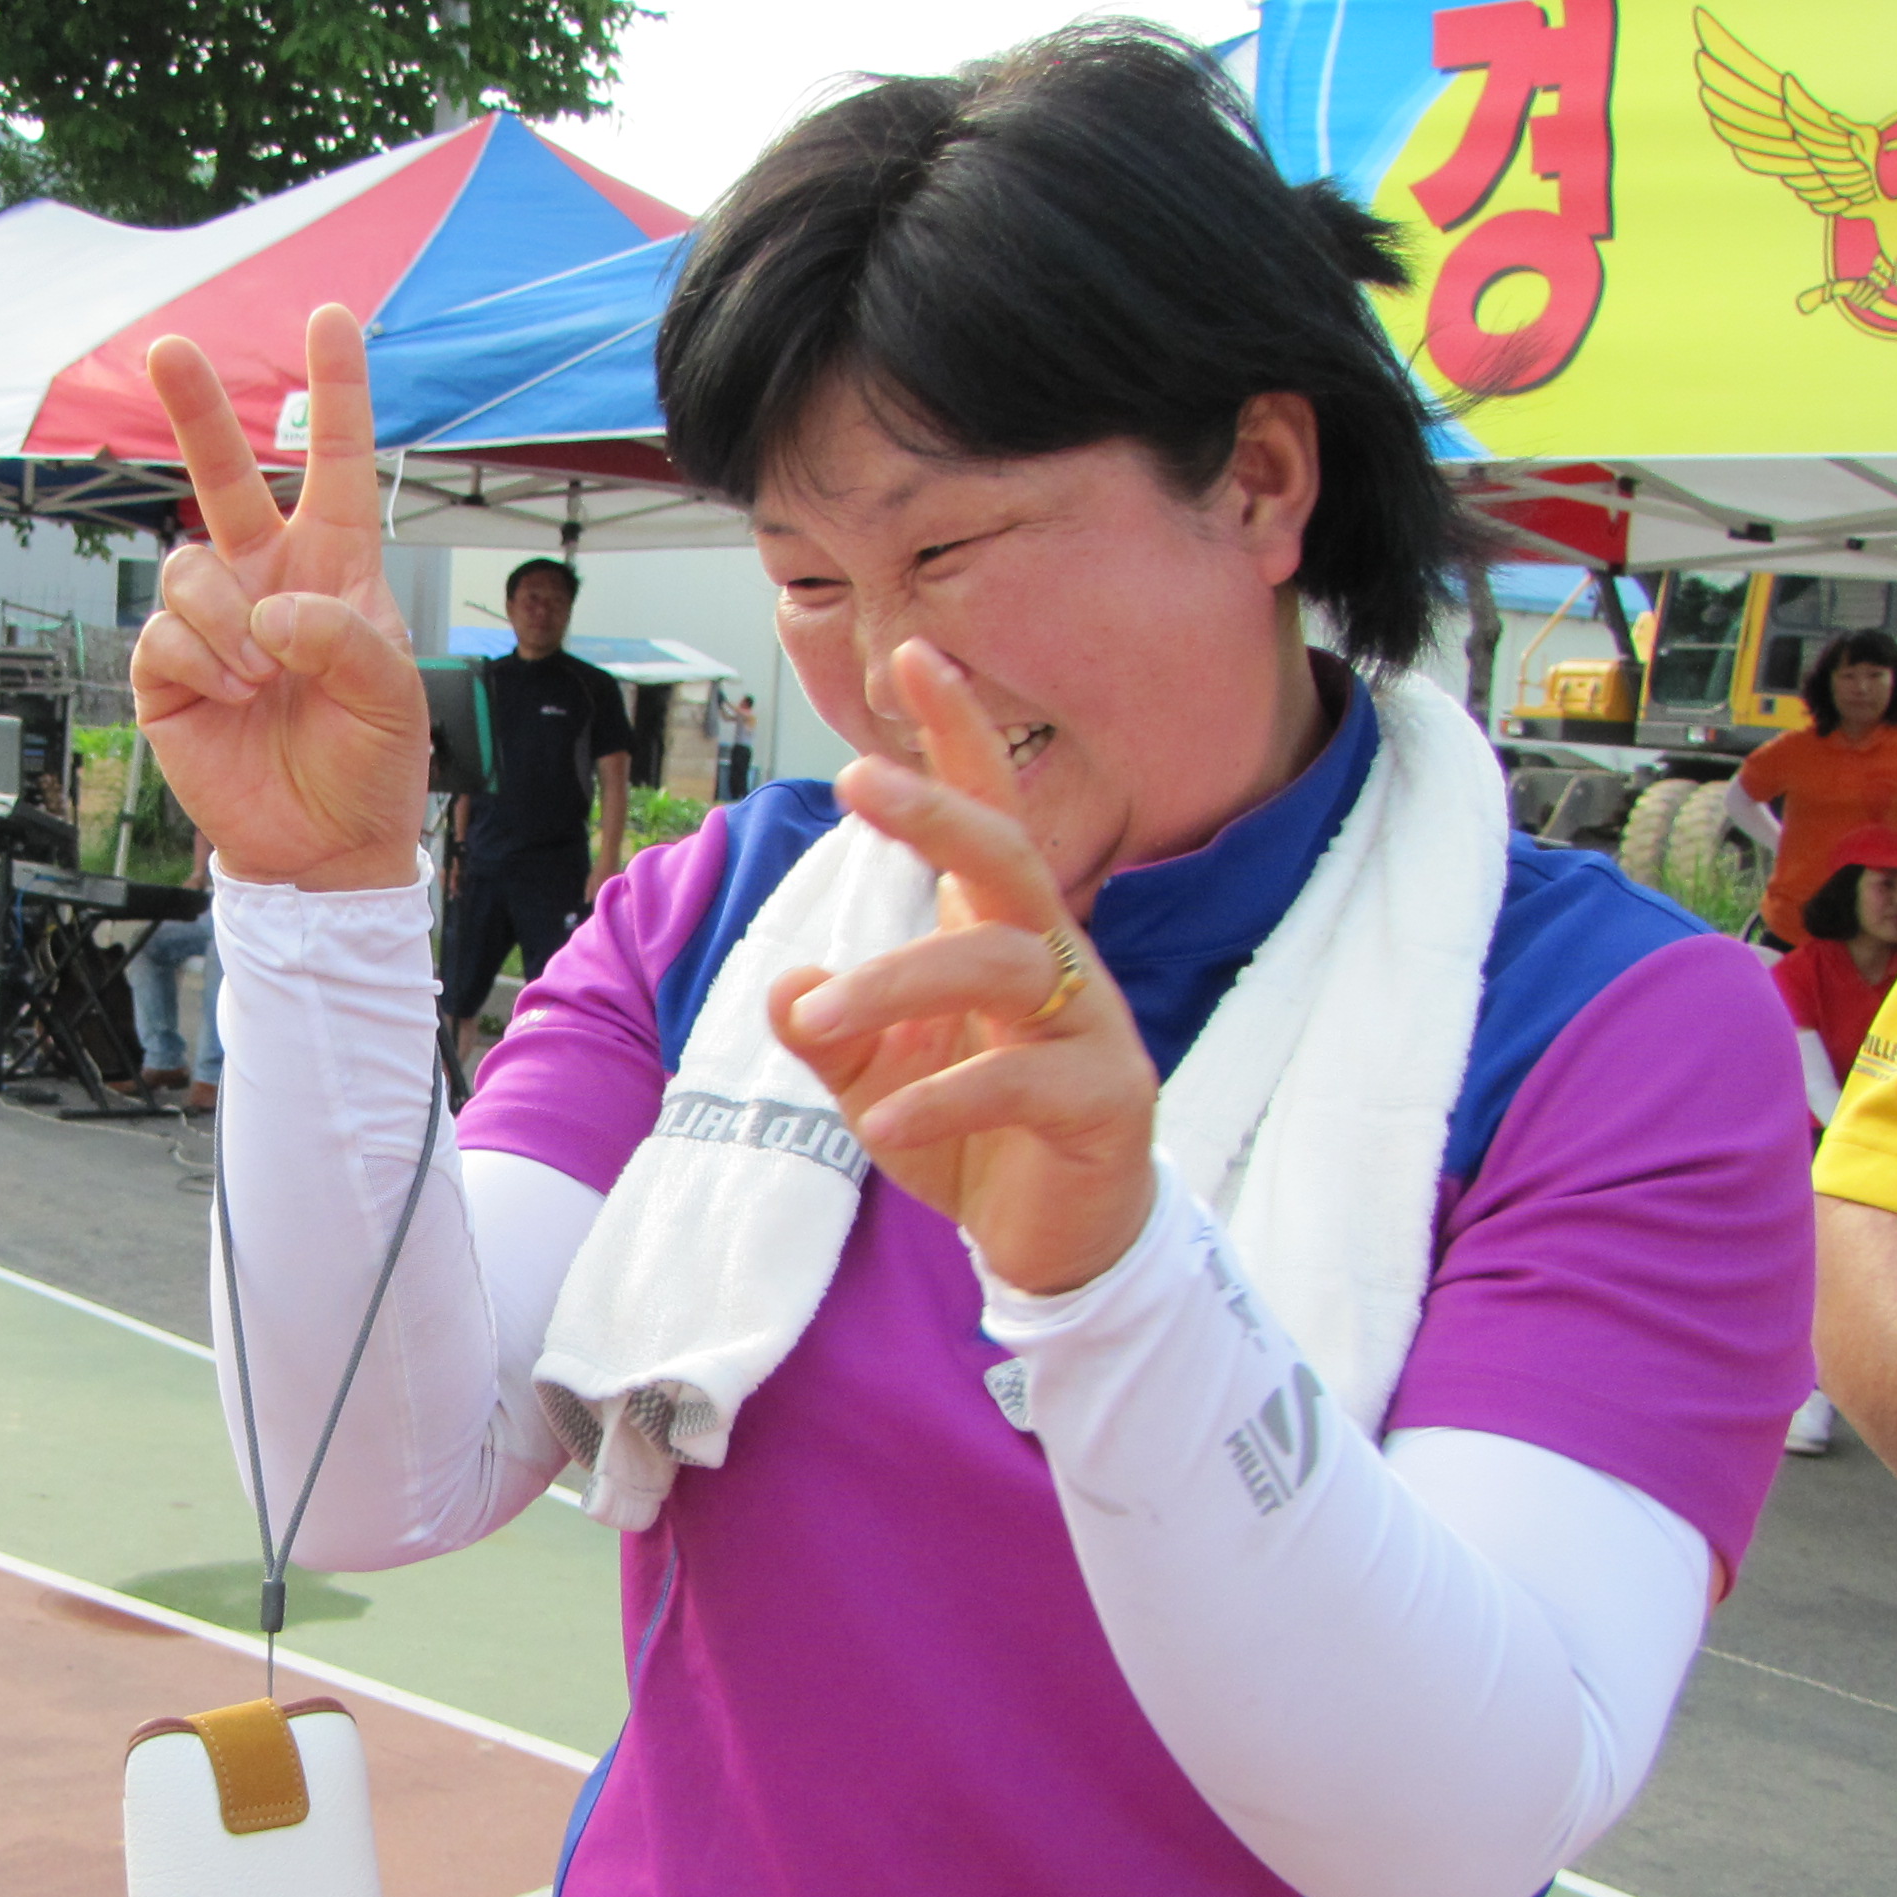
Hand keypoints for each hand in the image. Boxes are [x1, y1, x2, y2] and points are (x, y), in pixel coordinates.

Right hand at [130, 305, 429, 891]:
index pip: (338, 464)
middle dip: (198, 409)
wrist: (323, 848)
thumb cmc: (370, 766)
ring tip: (261, 677)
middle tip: (168, 346)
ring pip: (188, 566)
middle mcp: (267, 581)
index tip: (333, 318)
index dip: (336, 392)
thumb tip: (265, 611)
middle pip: (226, 476)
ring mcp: (212, 625)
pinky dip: (201, 660)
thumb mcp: (391, 694)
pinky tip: (231, 696)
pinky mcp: (168, 673)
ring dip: (227, 618)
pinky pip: (162, 631)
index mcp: (335, 569)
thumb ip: (343, 636)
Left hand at [767, 639, 1160, 1296]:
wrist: (1050, 1243)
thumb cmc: (968, 1138)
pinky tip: (885, 1123)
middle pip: (1008, 858)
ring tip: (818, 1022)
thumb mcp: (876, 1083)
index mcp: (995, 934)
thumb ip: (832, 1033)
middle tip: (859, 779)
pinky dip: (947, 1097)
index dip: (956, 737)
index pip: (986, 814)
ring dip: (899, 984)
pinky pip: (1026, 1080)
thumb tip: (788, 984)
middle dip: (937, 812)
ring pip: (1004, 962)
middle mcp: (1052, 959)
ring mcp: (1091, 1025)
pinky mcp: (1108, 1100)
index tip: (917, 653)